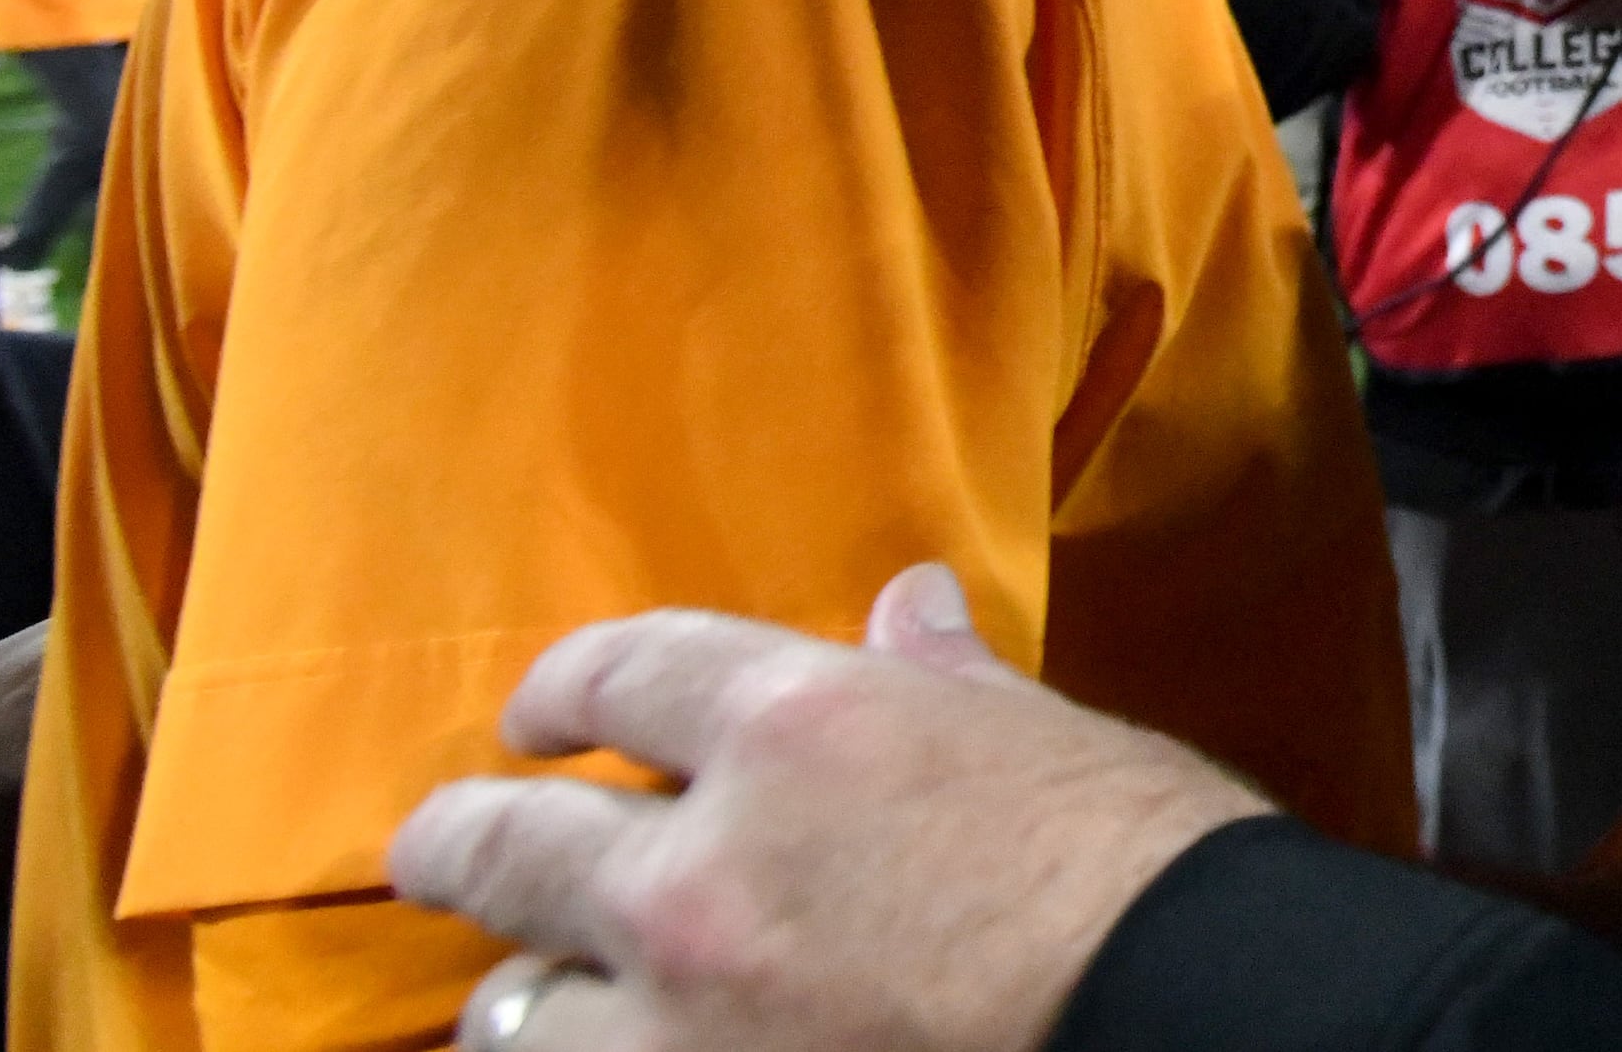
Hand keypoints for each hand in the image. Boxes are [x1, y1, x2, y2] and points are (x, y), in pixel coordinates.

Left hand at [390, 565, 1271, 1051]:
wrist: (1186, 1012)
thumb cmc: (1139, 870)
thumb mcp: (1044, 741)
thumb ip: (944, 684)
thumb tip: (910, 612)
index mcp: (799, 727)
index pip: (621, 672)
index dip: (563, 688)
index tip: (541, 713)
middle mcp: (702, 870)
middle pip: (507, 845)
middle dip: (458, 842)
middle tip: (436, 845)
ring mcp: (684, 1026)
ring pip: (514, 1013)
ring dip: (525, 999)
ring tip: (532, 1000)